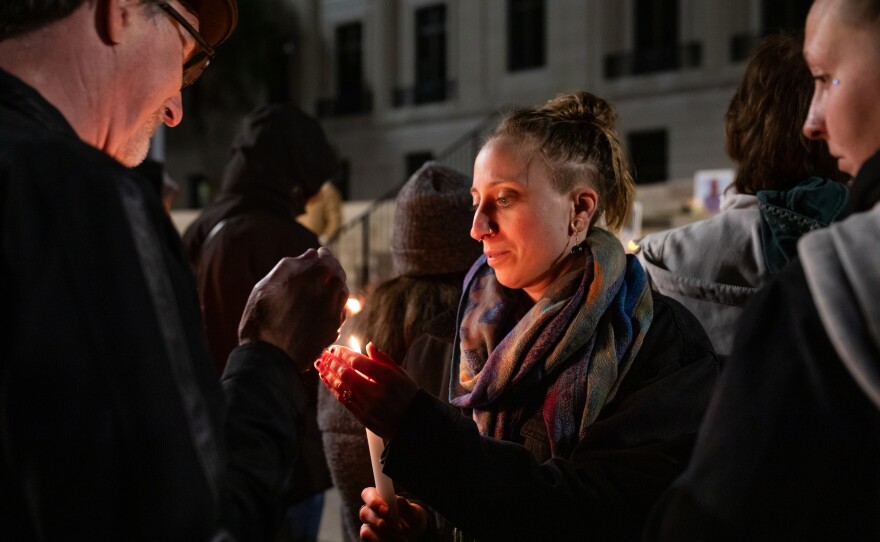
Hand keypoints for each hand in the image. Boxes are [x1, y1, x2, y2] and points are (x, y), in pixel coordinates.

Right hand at [239, 248, 347, 370]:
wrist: (267, 360)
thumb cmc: (260, 321)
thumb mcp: (265, 287)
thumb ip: (288, 267)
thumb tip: (310, 254)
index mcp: (310, 283)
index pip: (327, 261)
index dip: (325, 255)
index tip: (319, 253)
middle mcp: (326, 298)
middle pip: (339, 276)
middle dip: (333, 268)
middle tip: (323, 266)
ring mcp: (331, 317)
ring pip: (343, 294)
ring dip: (336, 286)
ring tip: (325, 284)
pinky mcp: (331, 332)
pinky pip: (342, 313)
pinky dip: (337, 304)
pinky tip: (326, 304)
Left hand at [315, 343, 418, 438]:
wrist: (414, 425)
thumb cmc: (408, 395)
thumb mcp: (402, 374)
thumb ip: (384, 360)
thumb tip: (369, 346)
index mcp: (388, 379)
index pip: (359, 362)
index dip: (344, 353)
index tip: (335, 348)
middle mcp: (376, 393)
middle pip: (347, 374)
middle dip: (333, 362)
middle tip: (324, 354)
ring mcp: (368, 406)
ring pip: (342, 387)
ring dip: (329, 374)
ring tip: (320, 365)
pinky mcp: (362, 417)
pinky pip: (343, 400)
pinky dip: (333, 388)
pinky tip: (327, 380)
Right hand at [359, 487, 427, 541]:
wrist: (415, 534)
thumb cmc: (411, 518)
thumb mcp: (414, 511)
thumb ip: (406, 505)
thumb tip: (398, 499)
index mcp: (379, 498)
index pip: (368, 494)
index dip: (373, 500)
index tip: (385, 509)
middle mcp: (371, 512)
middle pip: (364, 513)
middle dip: (378, 520)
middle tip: (393, 525)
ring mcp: (370, 526)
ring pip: (365, 529)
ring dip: (383, 533)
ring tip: (399, 535)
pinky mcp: (371, 538)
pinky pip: (368, 540)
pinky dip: (379, 541)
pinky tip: (391, 540)